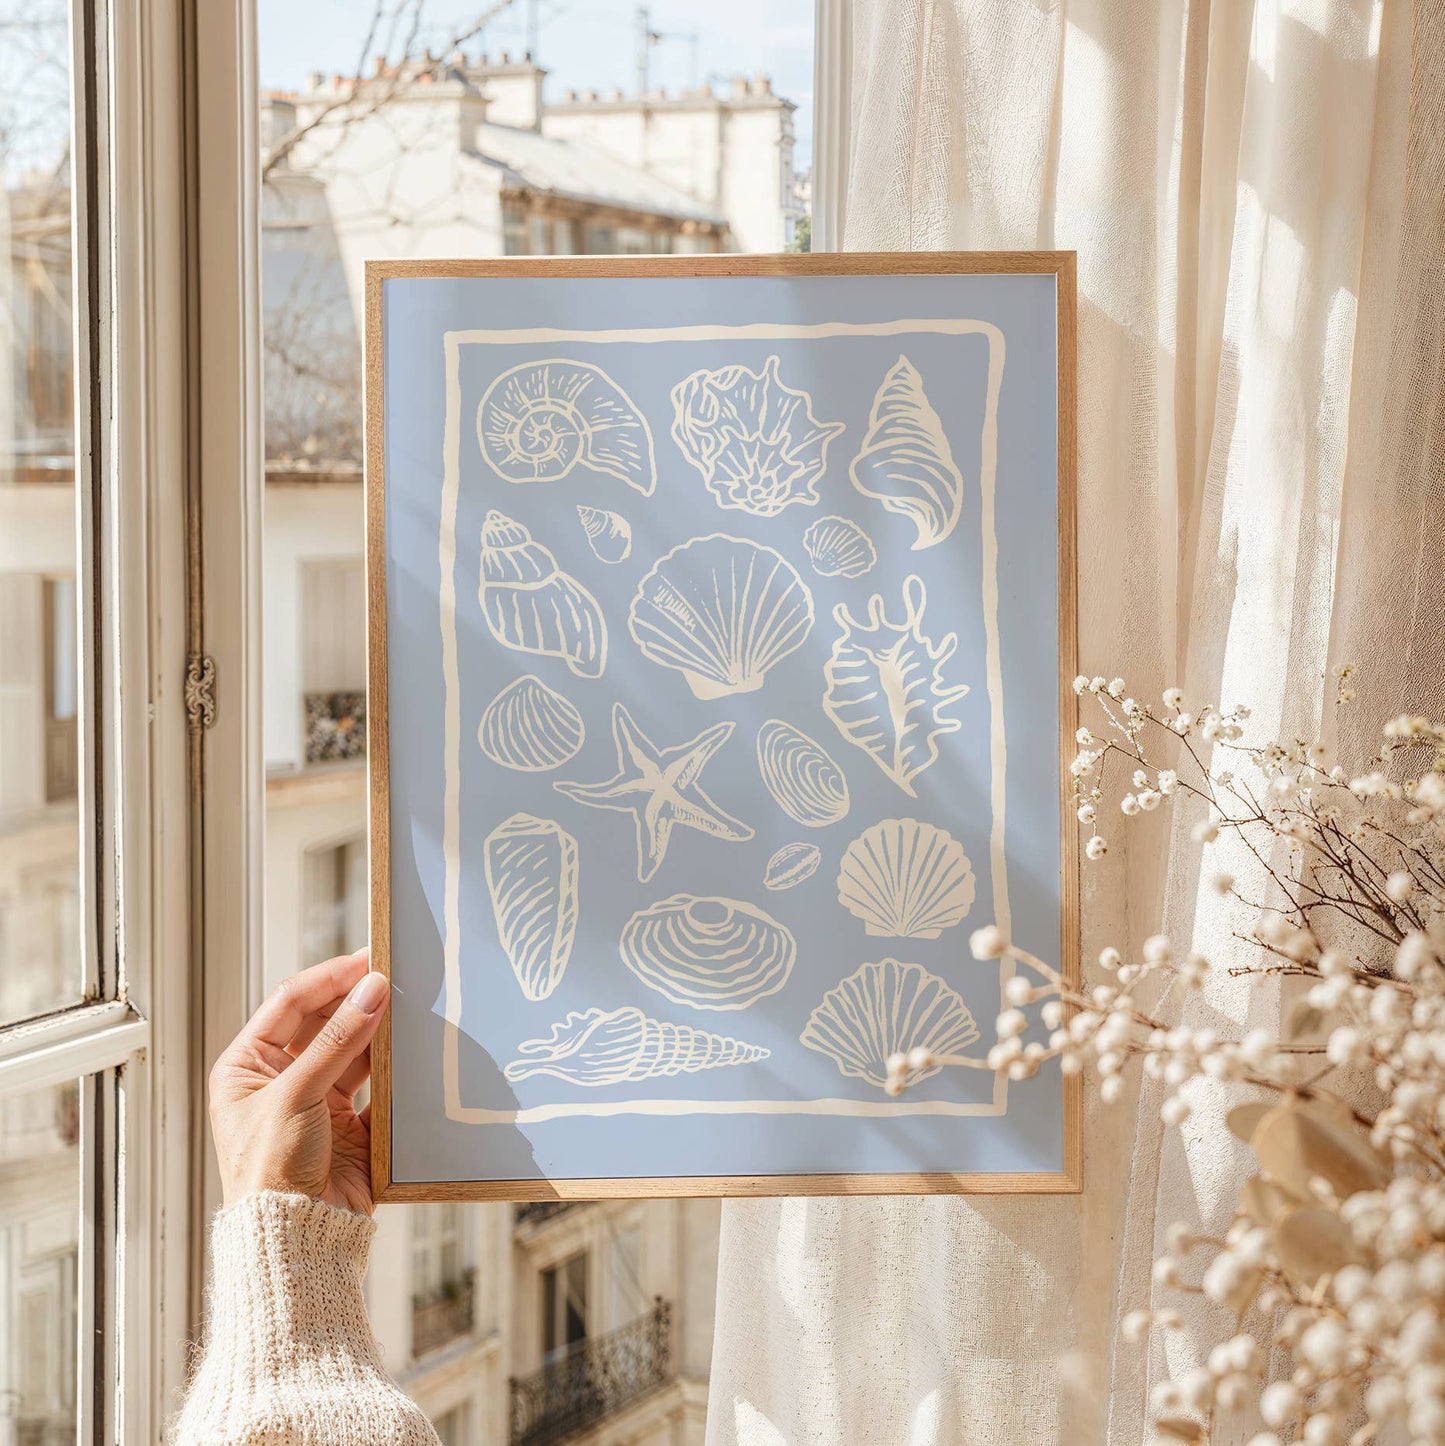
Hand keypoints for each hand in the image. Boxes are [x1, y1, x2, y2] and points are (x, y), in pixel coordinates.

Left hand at [208, 949, 388, 1214]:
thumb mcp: (295, 1095)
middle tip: (394, 978)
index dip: (330, 977)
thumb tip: (371, 989)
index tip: (368, 958)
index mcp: (246, 1066)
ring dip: (377, 1031)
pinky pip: (375, 1084)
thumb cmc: (269, 1174)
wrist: (297, 1240)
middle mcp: (280, 1079)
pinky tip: (410, 1052)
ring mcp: (316, 1101)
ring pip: (353, 1049)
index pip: (291, 1002)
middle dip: (357, 1000)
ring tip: (408, 1009)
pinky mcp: (350, 1124)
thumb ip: (338, 1040)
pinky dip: (393, 1069)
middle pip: (325, 1021)